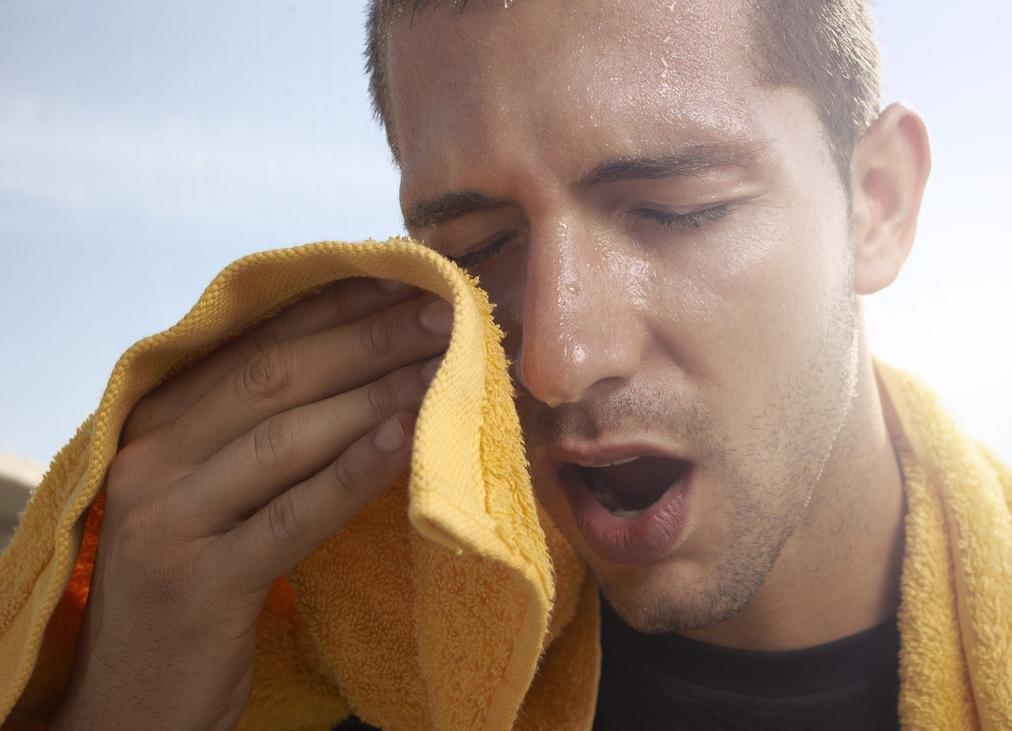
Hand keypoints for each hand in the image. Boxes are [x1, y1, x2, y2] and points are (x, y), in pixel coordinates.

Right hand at [50, 277, 451, 730]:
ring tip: (447, 362)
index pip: (256, 342)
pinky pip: (296, 515)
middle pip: (276, 378)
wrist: (132, 699)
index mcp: (154, 422)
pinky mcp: (203, 583)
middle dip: (369, 337)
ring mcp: (170, 521)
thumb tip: (361, 354)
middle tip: (447, 310)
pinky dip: (357, 471)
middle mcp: (151, 459)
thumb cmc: (191, 577)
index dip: (336, 304)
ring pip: (289, 436)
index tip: (408, 275)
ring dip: (377, 392)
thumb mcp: (209, 489)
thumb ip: (259, 425)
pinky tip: (409, 436)